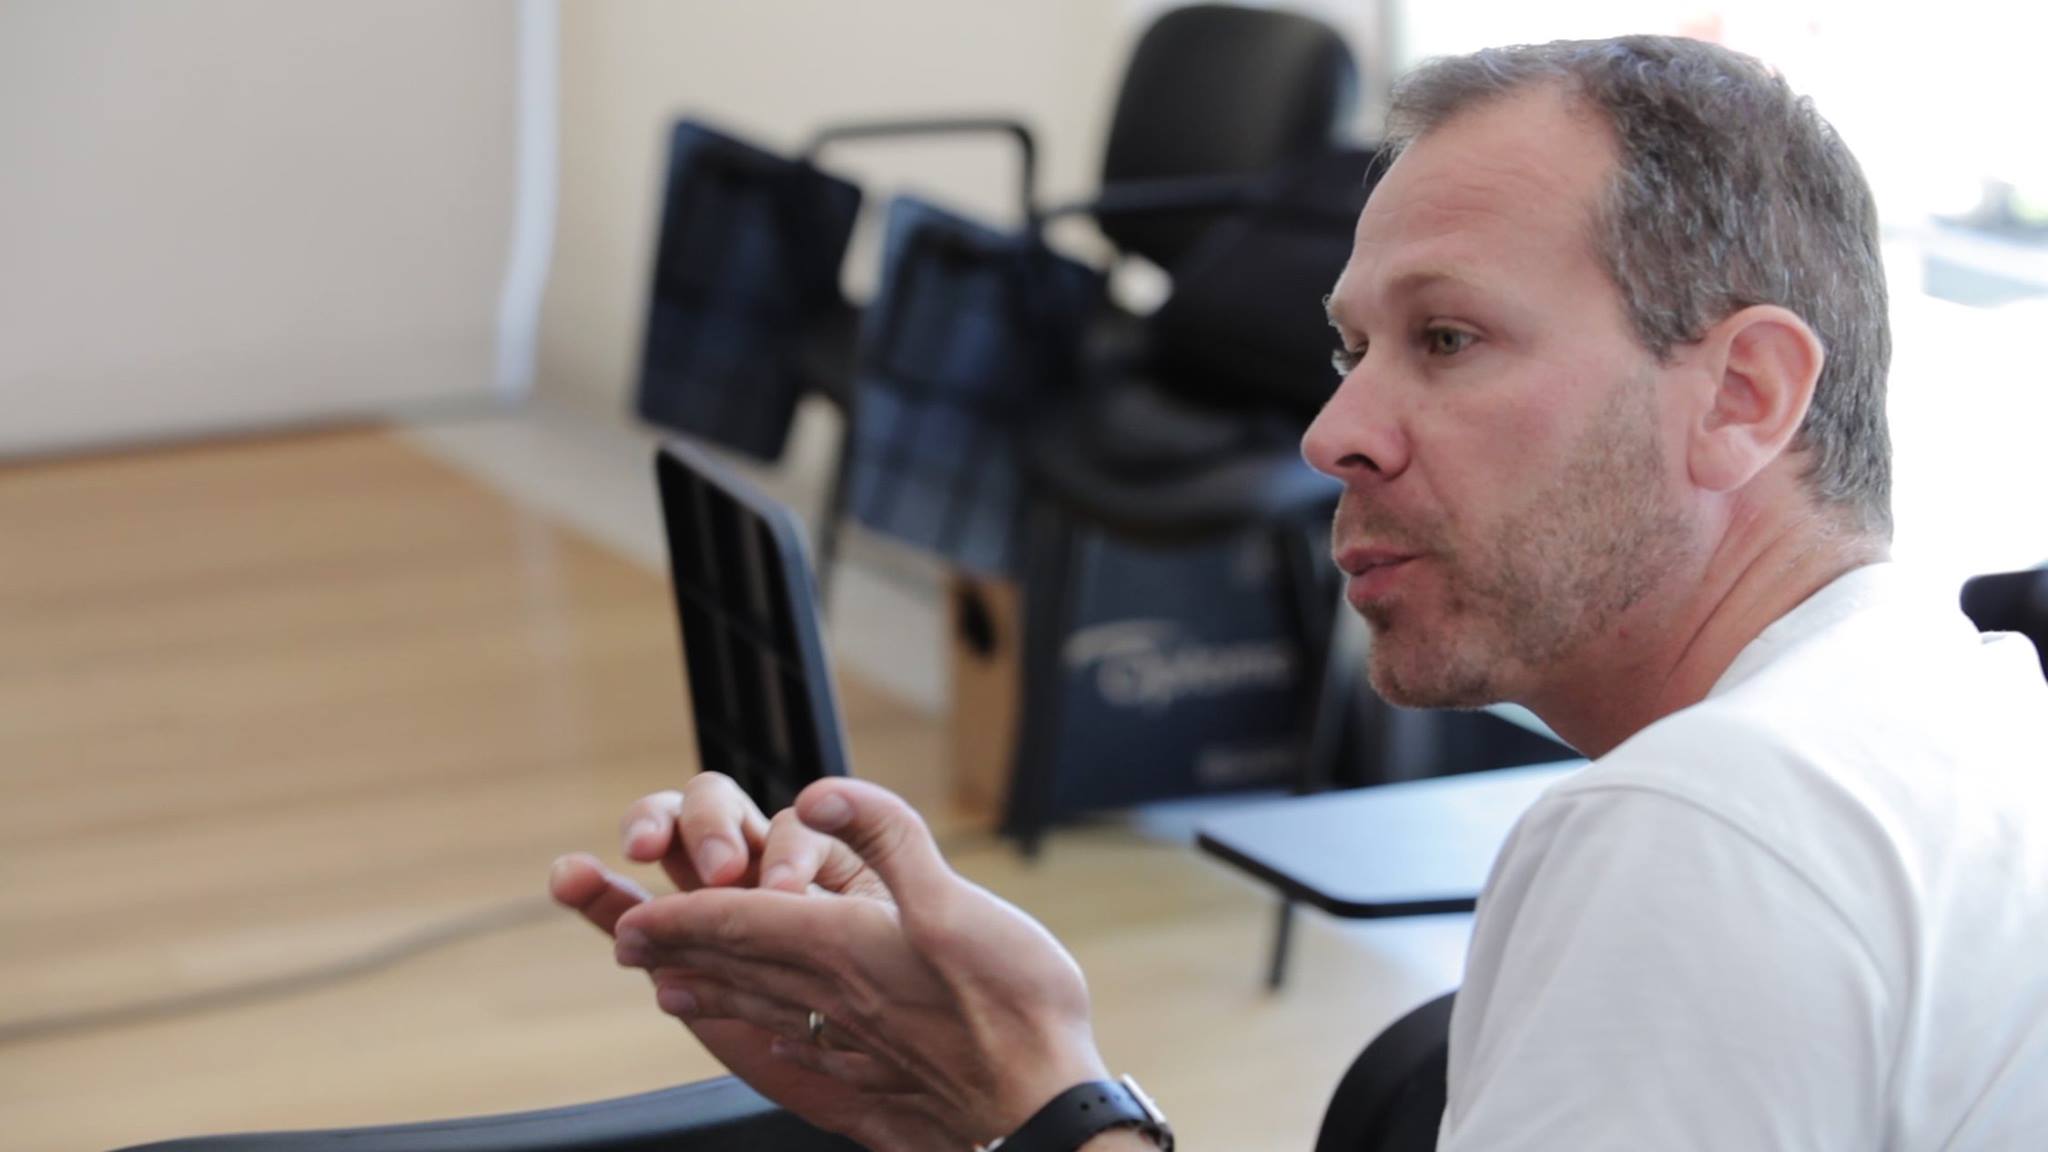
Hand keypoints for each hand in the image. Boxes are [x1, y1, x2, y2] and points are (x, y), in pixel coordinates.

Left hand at [610, 778, 1111, 1149]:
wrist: (1041, 1104)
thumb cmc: (1009, 1002)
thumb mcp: (950, 898)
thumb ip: (886, 839)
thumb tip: (813, 795)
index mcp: (842, 948)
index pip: (738, 926)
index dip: (680, 919)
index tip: (629, 921)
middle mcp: (836, 996)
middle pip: (738, 967)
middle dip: (678, 951)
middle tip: (625, 947)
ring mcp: (859, 1037)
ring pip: (767, 1008)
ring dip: (712, 994)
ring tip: (671, 992)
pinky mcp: (887, 1068)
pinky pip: (811, 1045)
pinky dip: (777, 1033)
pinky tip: (775, 1039)